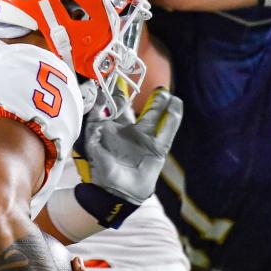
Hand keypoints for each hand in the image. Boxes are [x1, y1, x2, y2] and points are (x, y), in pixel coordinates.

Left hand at [74, 88, 182, 227]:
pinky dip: (172, 117)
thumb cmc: (103, 172)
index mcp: (110, 129)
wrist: (118, 194)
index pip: (111, 106)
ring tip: (163, 91)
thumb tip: (97, 113)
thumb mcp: (94, 150)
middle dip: (134, 93)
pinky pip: (167, 131)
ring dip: (159, 103)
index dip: (112, 92)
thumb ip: (94, 132)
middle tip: (136, 76)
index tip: (113, 76)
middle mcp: (127, 130)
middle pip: (132, 106)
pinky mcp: (157, 149)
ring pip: (153, 115)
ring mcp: (144, 138)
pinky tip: (176, 104)